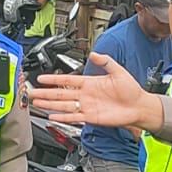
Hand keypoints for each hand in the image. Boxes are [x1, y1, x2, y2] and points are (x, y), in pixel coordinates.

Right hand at [31, 53, 161, 129]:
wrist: (139, 106)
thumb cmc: (131, 90)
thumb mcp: (118, 71)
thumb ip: (106, 61)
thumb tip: (94, 53)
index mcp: (90, 83)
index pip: (67, 80)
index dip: (53, 79)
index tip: (41, 78)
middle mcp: (86, 95)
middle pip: (60, 93)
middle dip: (45, 93)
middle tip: (32, 93)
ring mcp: (87, 106)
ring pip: (63, 105)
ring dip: (50, 104)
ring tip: (37, 103)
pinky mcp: (91, 117)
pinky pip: (73, 117)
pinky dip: (62, 117)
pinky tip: (53, 116)